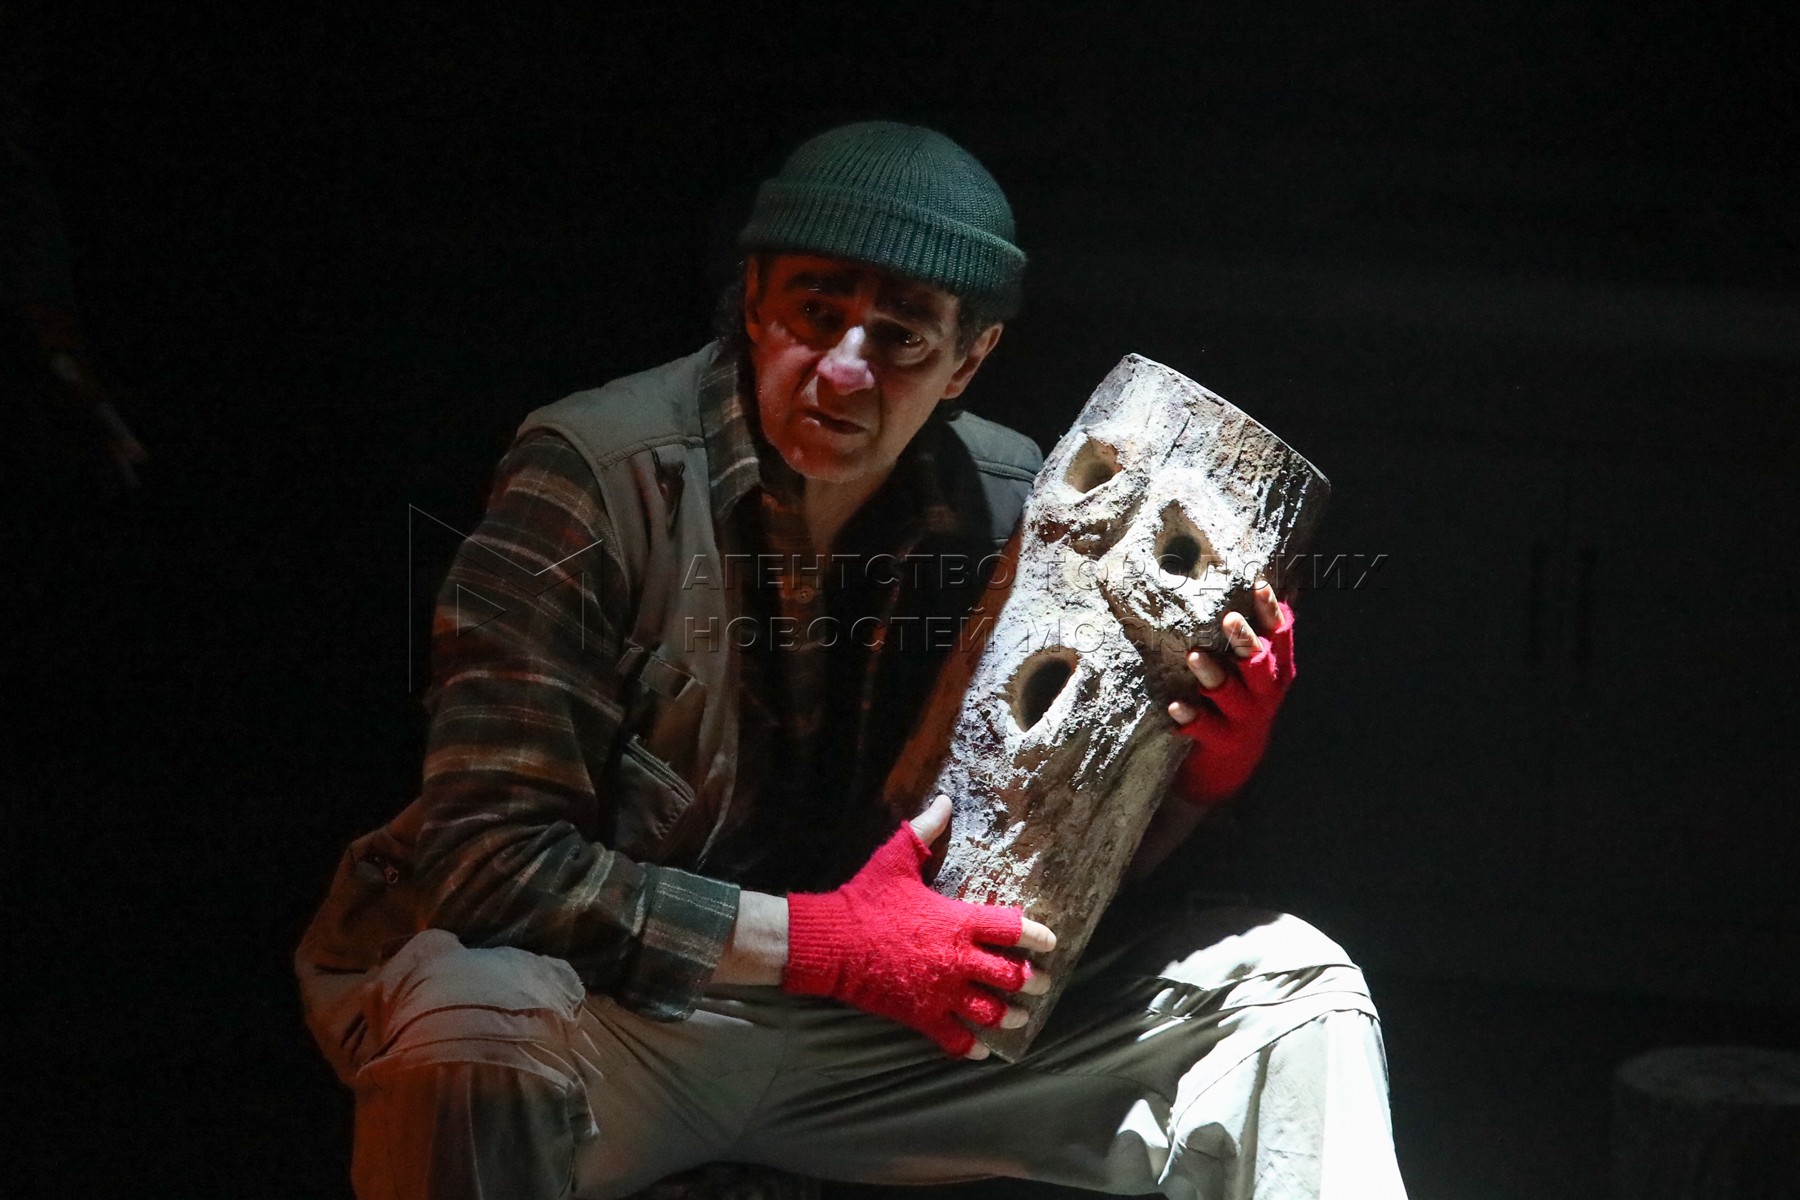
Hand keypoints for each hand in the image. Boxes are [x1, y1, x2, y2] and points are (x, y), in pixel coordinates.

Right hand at [782, 795, 1054, 1059]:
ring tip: (1021, 1016)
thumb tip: (945, 799)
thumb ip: (926, 830)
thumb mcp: (896, 858)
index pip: (1011, 928)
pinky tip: (982, 1049)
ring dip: (1009, 1015)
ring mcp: (941, 992)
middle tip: (1039, 982)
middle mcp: (957, 960)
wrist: (830, 941)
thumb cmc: (866, 898)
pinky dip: (971, 1046)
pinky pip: (955, 1038)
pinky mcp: (921, 1015)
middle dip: (1029, 980)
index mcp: (958, 921)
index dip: (1035, 935)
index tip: (1050, 941)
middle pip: (1009, 975)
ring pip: (990, 1011)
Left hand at [1167, 580, 1295, 805]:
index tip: (1257, 584)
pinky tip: (1176, 707)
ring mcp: (1245, 719)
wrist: (1231, 767)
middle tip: (1229, 618)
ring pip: (1231, 694)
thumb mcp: (1251, 671)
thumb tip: (1247, 581)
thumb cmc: (1237, 702)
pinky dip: (1191, 717)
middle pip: (1259, 663)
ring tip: (1194, 657)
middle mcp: (1265, 693)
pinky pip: (1206, 728)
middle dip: (1245, 641)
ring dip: (1213, 675)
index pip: (1280, 635)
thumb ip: (1251, 636)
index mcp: (1276, 669)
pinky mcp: (1223, 742)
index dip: (1270, 611)